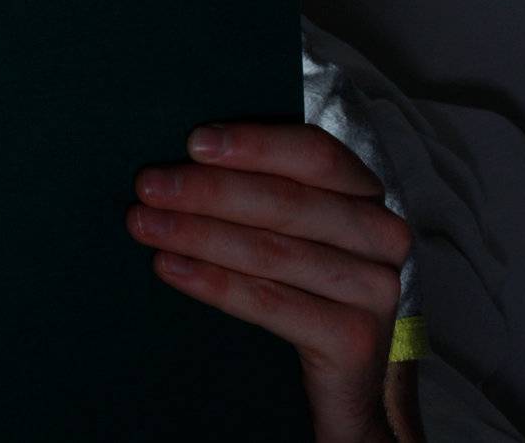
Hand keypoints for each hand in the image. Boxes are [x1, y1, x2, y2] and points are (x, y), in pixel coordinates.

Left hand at [126, 122, 410, 442]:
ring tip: (143, 224)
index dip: (254, 144)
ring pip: (270, 251)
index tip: (193, 142)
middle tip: (147, 186)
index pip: (314, 153)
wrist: (344, 382)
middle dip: (207, 191)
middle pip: (285, 201)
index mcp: (366, 194)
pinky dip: (213, 283)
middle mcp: (382, 235)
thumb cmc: (301, 286)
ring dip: (197, 234)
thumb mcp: (292, 230)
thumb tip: (183, 157)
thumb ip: (259, 189)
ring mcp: (375, 289)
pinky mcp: (355, 338)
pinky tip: (168, 267)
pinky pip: (270, 303)